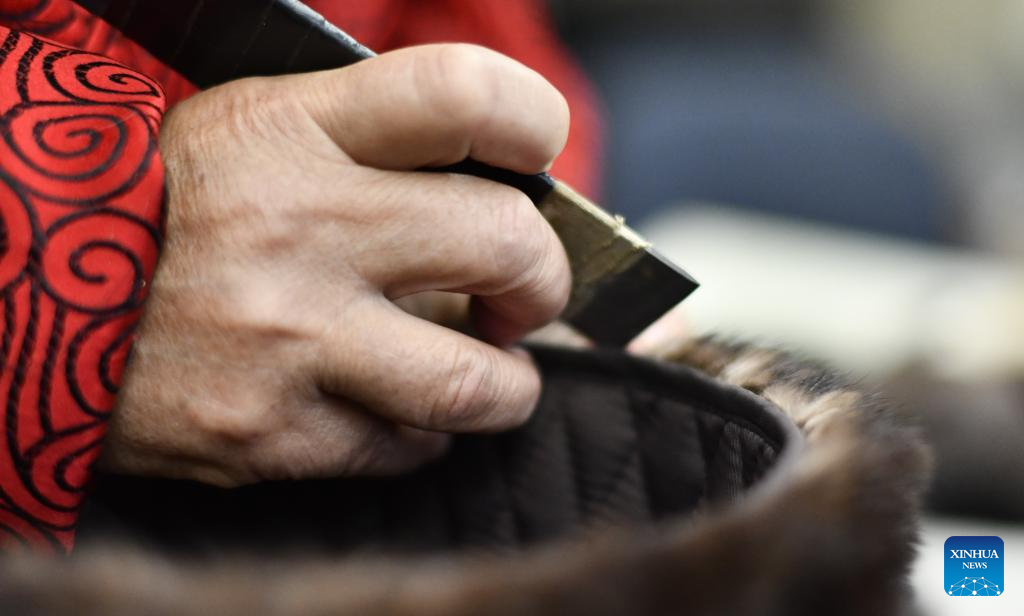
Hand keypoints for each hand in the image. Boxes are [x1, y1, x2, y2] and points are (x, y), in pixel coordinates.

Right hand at [103, 44, 571, 486]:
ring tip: (491, 372)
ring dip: (507, 383)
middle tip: (523, 294)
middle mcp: (299, 229)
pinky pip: (403, 448)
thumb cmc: (166, 211)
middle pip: (506, 244)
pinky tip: (394, 410)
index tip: (537, 158)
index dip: (531, 123)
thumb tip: (499, 187)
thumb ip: (375, 146)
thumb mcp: (256, 133)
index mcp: (294, 132)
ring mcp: (287, 340)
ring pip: (472, 381)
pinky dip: (420, 434)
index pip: (464, 96)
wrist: (30, 301)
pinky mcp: (270, 436)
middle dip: (543, 280)